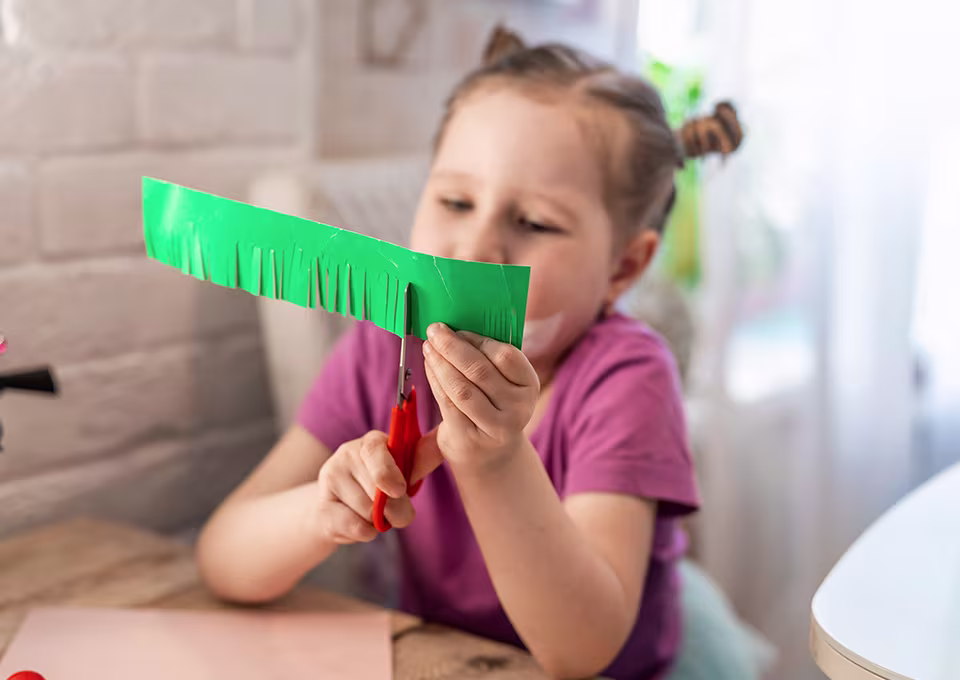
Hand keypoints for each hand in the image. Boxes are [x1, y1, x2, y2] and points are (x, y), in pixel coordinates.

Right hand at [314, 430, 444, 543]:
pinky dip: (366, 532)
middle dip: (395, 509)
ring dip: (379, 521)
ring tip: (373, 511)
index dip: (387, 472)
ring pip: (368, 511)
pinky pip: (355, 527)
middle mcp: (347, 454)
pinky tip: (360, 522)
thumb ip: (423, 457)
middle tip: (396, 510)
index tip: (399, 490)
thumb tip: (446, 439)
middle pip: (377, 491)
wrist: (342, 508)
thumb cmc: (383, 484)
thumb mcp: (403, 469)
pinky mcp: (322, 507)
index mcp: (372, 442)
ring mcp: (330, 479)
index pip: (374, 451)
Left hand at [422, 323, 539, 470]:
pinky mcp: (471, 438)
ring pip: (461, 388)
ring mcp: (496, 427)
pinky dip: (435, 382)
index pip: (506, 356)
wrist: (490, 454)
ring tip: (428, 347)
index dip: (479, 340)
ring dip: (440, 363)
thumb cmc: (493, 406)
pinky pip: (448, 404)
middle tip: (434, 330)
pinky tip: (429, 367)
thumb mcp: (502, 384)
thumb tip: (457, 328)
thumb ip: (489, 359)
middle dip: (453, 347)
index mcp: (529, 385)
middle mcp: (518, 408)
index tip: (458, 329)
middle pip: (480, 371)